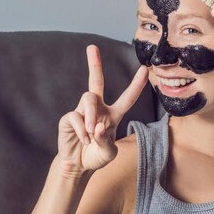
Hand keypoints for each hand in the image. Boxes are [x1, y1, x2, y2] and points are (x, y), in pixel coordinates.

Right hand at [57, 45, 148, 176]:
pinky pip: (75, 116)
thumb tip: (99, 127)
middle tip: (92, 47)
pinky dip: (81, 130)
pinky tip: (83, 139)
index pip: (127, 97)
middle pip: (96, 81)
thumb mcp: (108, 153)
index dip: (136, 84)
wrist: (77, 166)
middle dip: (94, 64)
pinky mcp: (69, 118)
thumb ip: (106, 142)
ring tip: (92, 133)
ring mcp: (82, 112)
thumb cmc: (96, 156)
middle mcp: (98, 109)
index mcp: (113, 115)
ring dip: (92, 116)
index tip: (144, 68)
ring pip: (88, 99)